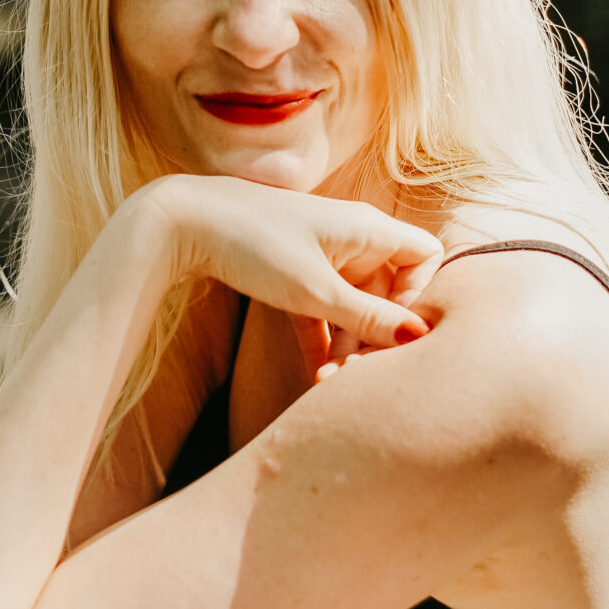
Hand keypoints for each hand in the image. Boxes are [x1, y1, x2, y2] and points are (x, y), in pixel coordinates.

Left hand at [144, 176, 440, 354]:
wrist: (183, 222)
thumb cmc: (255, 245)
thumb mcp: (315, 290)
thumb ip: (368, 317)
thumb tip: (419, 337)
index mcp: (368, 229)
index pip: (425, 257)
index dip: (422, 295)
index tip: (398, 331)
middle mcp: (353, 238)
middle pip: (388, 293)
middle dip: (378, 336)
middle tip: (359, 376)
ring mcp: (322, 254)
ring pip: (353, 306)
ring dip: (348, 346)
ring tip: (328, 386)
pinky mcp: (293, 272)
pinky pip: (321, 310)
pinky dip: (321, 340)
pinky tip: (313, 377)